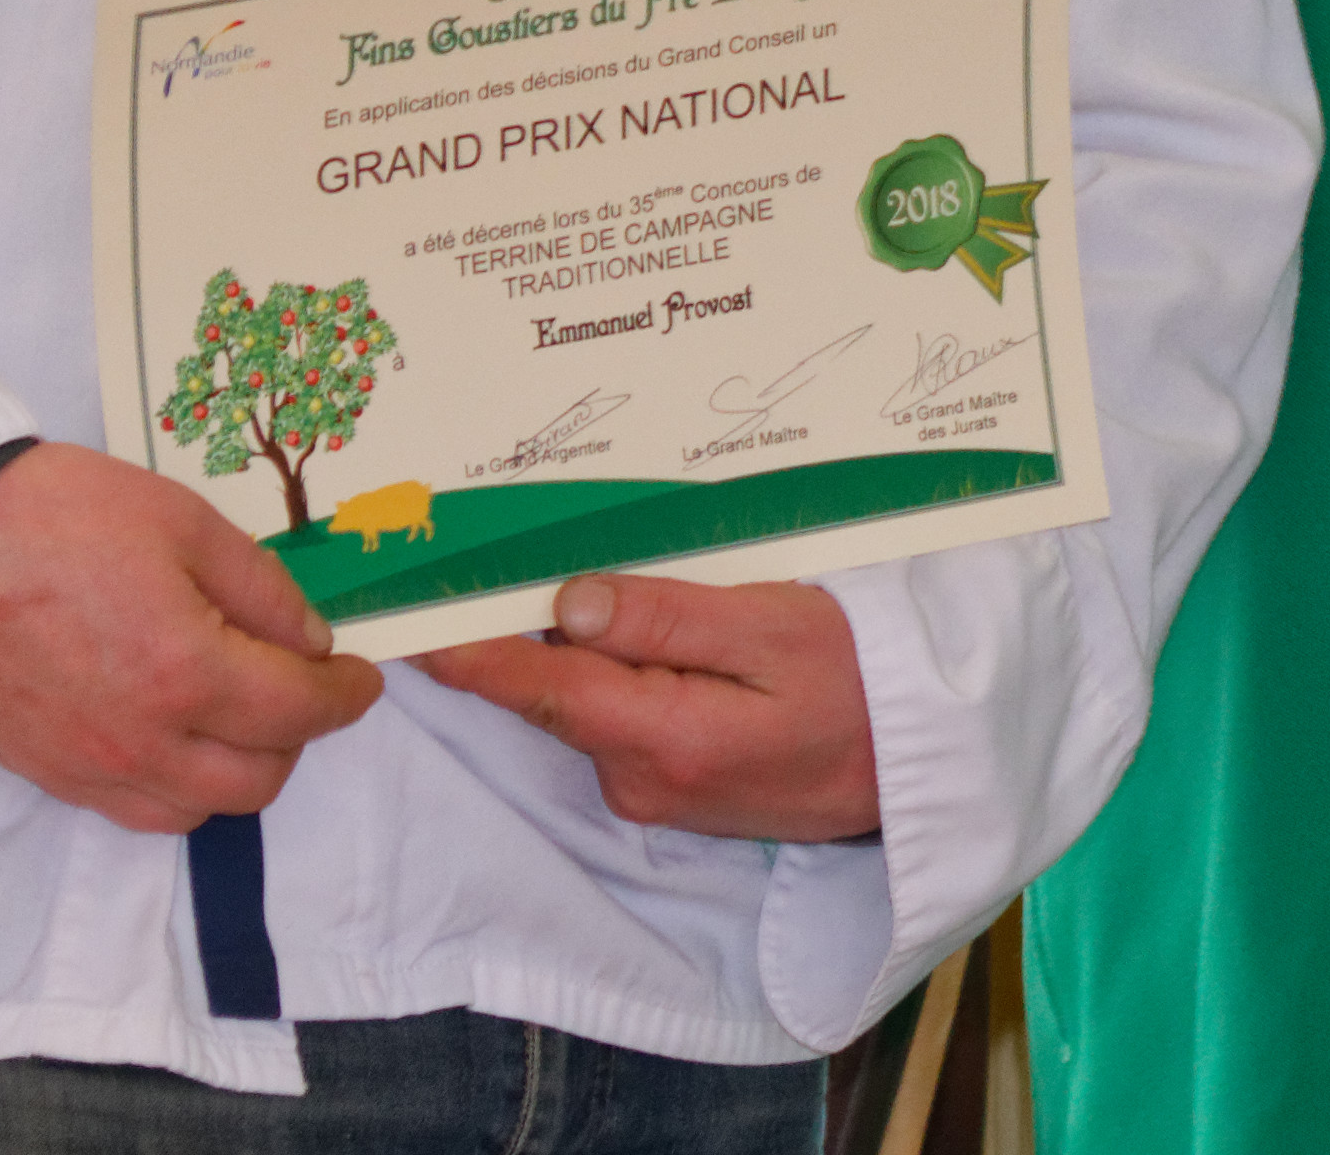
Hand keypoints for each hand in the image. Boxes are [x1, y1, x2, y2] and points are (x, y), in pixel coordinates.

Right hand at [0, 443, 385, 833]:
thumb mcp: (184, 523)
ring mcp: (84, 768)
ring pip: (197, 810)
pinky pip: (132, 812)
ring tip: (238, 709)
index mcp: (185, 673)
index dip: (346, 696)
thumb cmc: (52, 515)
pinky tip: (175, 733)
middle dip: (298, 735)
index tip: (361, 676)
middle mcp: (139, 742)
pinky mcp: (41, 773)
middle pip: (258, 780)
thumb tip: (311, 641)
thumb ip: (262, 590)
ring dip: (237, 770)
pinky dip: (175, 787)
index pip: (300, 714)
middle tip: (299, 683)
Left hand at [417, 573, 881, 841]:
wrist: (926, 764)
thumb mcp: (775, 628)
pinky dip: (624, 667)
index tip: (403, 610)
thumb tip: (566, 602)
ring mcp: (655, 788)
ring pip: (592, 696)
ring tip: (586, 564)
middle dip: (528, 621)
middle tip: (495, 540)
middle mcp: (639, 777)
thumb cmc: (865, 682)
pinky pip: (625, 713)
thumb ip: (667, 618)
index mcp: (658, 738)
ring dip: (586, 641)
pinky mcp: (674, 782)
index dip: (464, 645)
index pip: (534, 685)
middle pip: (557, 685)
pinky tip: (650, 623)